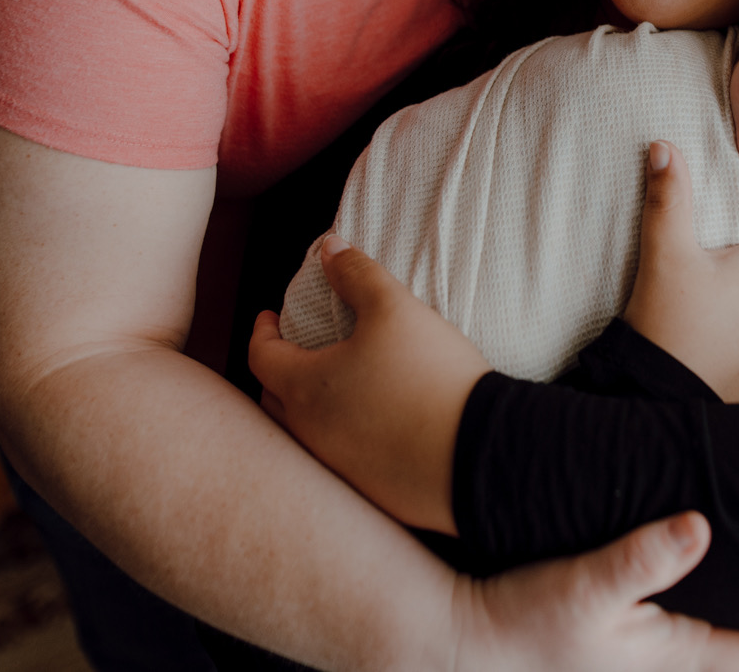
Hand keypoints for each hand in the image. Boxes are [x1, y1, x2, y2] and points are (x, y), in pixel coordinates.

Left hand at [249, 235, 489, 533]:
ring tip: (333, 382)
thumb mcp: (394, 308)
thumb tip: (329, 248)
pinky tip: (371, 420)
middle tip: (294, 349)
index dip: (261, 330)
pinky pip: (341, 458)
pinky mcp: (372, 491)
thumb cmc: (427, 375)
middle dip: (277, 370)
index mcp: (304, 389)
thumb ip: (357, 273)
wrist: (479, 453)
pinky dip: (342, 434)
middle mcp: (311, 435)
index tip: (269, 315)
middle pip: (274, 400)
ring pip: (305, 433)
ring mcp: (339, 469)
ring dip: (308, 405)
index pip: (260, 356)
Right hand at [452, 510, 738, 671]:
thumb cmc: (525, 619)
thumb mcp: (584, 583)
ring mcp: (651, 662)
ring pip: (733, 653)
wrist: (468, 643)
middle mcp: (673, 666)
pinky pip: (702, 643)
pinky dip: (735, 634)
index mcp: (678, 656)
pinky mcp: (630, 649)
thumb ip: (642, 558)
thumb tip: (699, 527)